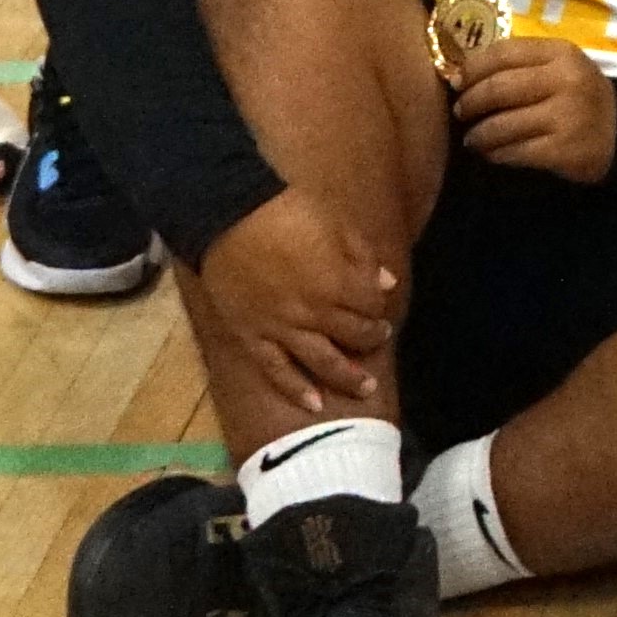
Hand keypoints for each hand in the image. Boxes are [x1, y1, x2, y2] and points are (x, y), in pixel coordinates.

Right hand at [193, 183, 398, 416]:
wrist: (228, 216)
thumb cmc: (286, 212)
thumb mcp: (335, 222)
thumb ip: (362, 255)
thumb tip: (388, 282)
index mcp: (337, 282)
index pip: (371, 305)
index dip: (380, 308)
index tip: (381, 308)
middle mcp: (314, 313)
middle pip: (353, 335)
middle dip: (371, 339)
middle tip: (379, 339)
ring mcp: (282, 329)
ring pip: (322, 361)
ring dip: (348, 377)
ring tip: (366, 389)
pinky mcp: (252, 338)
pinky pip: (276, 371)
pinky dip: (296, 389)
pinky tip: (313, 404)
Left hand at [446, 34, 616, 180]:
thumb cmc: (578, 95)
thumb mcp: (560, 67)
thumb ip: (521, 64)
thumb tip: (462, 75)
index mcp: (561, 53)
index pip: (503, 52)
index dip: (472, 67)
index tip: (457, 82)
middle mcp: (565, 80)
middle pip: (498, 89)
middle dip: (470, 103)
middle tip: (461, 113)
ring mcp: (566, 116)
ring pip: (502, 125)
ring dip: (478, 135)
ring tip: (473, 139)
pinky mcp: (563, 149)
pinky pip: (515, 152)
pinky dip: (496, 154)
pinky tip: (493, 154)